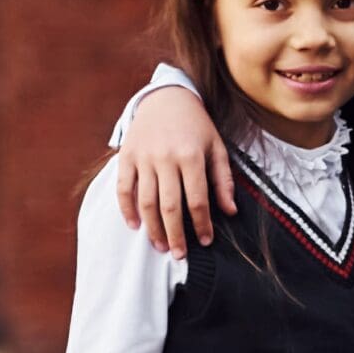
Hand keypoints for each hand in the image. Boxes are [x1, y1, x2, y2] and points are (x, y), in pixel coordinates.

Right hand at [113, 86, 232, 254]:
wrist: (166, 97)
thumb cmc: (196, 126)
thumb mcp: (217, 147)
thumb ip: (224, 180)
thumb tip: (230, 211)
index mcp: (191, 156)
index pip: (197, 200)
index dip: (201, 224)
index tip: (205, 241)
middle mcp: (165, 158)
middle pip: (169, 206)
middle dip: (175, 235)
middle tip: (180, 255)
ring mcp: (143, 157)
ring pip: (146, 201)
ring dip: (153, 228)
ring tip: (160, 246)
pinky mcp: (126, 156)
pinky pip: (123, 188)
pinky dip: (127, 209)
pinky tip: (135, 226)